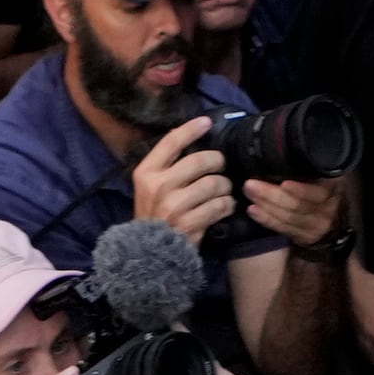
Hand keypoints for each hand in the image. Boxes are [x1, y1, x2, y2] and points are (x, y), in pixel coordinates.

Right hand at [131, 116, 234, 242]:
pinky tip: (225, 206)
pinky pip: (219, 206)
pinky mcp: (190, 224)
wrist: (149, 252)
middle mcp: (159, 186)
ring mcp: (174, 206)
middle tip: (221, 165)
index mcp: (146, 172)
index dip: (191, 129)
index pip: (171, 142)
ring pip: (213, 184)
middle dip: (217, 161)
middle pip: (199, 161)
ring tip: (223, 190)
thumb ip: (165, 164)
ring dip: (224, 186)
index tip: (206, 122)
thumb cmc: (154, 213)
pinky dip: (227, 205)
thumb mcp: (149, 185)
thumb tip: (185, 134)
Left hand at [237, 169, 345, 252]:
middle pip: (297, 206)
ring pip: (288, 218)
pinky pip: (284, 229)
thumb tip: (286, 148)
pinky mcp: (304, 237)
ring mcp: (315, 226)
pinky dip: (267, 220)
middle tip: (250, 184)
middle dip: (271, 195)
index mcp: (331, 189)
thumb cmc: (324, 186)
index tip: (283, 183)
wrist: (336, 217)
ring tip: (248, 194)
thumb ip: (310, 166)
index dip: (300, 190)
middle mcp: (325, 210)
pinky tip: (253, 210)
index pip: (315, 193)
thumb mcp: (324, 173)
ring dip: (265, 206)